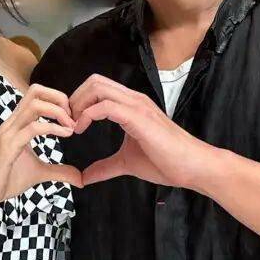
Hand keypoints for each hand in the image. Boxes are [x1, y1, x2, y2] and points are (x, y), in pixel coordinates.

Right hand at [0, 84, 82, 211]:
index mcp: (17, 124)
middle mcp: (12, 123)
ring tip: (70, 126)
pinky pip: (32, 128)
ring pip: (34, 105)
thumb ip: (59, 171)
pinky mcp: (8, 147)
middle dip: (59, 98)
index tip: (72, 118)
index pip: (36, 95)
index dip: (58, 99)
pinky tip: (65, 135)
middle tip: (73, 117)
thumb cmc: (5, 180)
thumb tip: (80, 178)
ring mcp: (9, 133)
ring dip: (58, 112)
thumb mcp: (38, 173)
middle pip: (35, 91)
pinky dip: (53, 128)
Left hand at [70, 75, 214, 189]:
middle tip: (67, 123)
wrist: (192, 167)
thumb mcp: (127, 163)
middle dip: (74, 99)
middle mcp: (133, 100)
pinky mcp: (138, 117)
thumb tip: (85, 177)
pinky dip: (87, 115)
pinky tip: (81, 129)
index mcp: (131, 106)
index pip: (99, 88)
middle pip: (94, 81)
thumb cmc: (166, 162)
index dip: (79, 102)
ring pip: (98, 88)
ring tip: (73, 126)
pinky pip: (105, 106)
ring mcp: (137, 106)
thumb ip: (105, 166)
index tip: (70, 124)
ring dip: (78, 104)